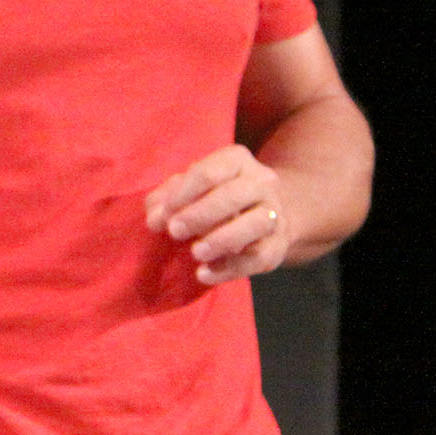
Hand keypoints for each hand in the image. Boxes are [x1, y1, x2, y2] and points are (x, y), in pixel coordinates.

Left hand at [145, 143, 288, 285]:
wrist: (265, 213)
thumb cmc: (214, 195)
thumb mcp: (188, 189)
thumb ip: (166, 199)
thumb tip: (155, 219)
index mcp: (236, 160)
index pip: (207, 173)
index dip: (183, 194)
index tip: (165, 214)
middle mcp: (262, 182)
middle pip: (232, 195)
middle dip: (200, 215)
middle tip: (174, 232)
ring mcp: (275, 212)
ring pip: (254, 224)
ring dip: (221, 240)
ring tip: (195, 253)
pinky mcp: (280, 244)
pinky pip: (259, 257)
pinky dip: (231, 268)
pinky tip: (205, 274)